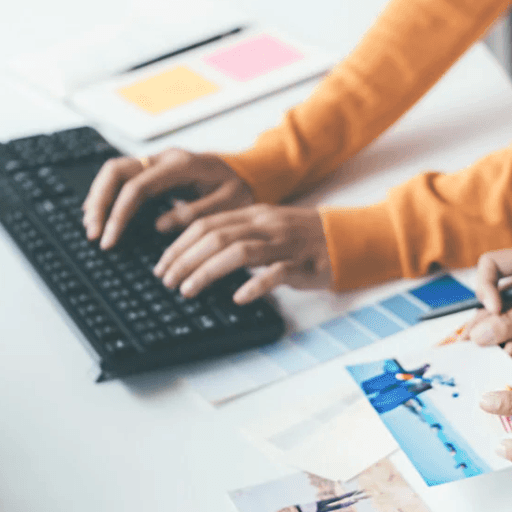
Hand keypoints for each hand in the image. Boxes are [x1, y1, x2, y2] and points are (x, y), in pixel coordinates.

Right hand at [84, 149, 253, 247]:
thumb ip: (196, 213)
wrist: (252, 171)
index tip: (110, 240)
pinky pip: (124, 177)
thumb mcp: (229, 204)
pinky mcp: (156, 169)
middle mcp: (165, 158)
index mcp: (181, 165)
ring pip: (115, 171)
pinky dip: (109, 194)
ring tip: (92, 226)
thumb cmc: (243, 189)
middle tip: (93, 233)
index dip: (118, 214)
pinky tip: (104, 214)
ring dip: (99, 197)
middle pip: (116, 171)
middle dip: (99, 202)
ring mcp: (158, 161)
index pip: (137, 187)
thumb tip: (161, 226)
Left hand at [153, 205, 331, 301]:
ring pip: (239, 251)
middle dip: (185, 259)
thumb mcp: (266, 229)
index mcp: (254, 214)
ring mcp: (285, 244)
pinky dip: (255, 285)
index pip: (207, 223)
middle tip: (166, 280)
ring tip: (188, 290)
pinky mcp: (304, 264)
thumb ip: (237, 235)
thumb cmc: (304, 240)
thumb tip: (198, 251)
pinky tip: (238, 297)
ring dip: (207, 271)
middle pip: (216, 236)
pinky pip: (277, 273)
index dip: (179, 244)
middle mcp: (266, 225)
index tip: (162, 265)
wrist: (348, 239)